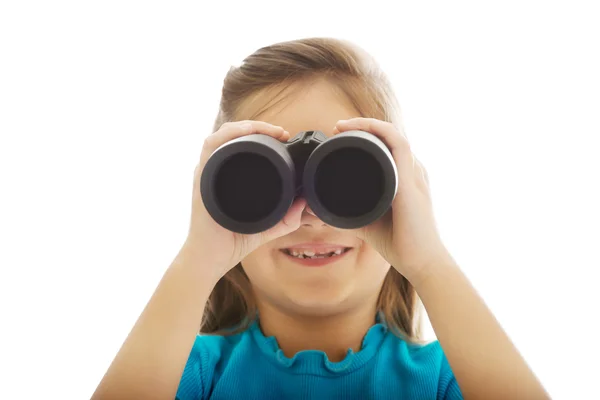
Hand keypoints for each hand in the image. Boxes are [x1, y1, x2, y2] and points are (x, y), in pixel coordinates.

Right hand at [183, 120, 307, 280]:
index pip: (242, 143)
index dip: (262, 133)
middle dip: (258, 126)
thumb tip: (305, 202)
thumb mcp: (267, 227)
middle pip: (232, 133)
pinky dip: (227, 135)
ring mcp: (206, 172)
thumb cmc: (233, 242)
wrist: (212, 258)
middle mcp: (215, 170)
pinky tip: (245, 133)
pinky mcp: (201, 178)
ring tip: (269, 130)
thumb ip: (287, 219)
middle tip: (281, 132)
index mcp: (228, 176)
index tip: (284, 136)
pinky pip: (210, 146)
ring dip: (245, 126)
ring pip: (220, 134)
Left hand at [333, 118, 455, 286]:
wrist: (420, 261)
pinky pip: (398, 144)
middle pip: (389, 135)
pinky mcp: (411, 180)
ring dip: (367, 125)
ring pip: (393, 134)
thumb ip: (345, 213)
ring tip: (342, 126)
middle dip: (362, 126)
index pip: (387, 145)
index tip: (338, 135)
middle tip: (336, 128)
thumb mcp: (366, 220)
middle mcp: (412, 170)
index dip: (365, 134)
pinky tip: (360, 129)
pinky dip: (379, 131)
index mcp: (405, 176)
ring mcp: (413, 172)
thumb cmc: (398, 242)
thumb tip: (316, 209)